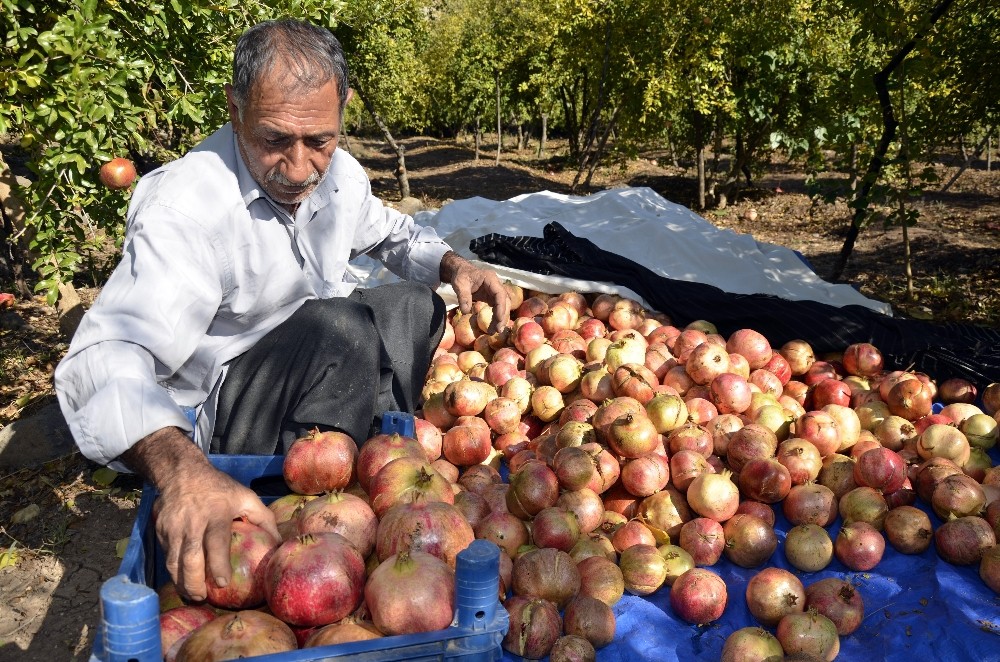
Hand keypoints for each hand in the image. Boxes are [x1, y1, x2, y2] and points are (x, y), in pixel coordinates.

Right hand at [123, 428, 278, 601]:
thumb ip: (264, 518)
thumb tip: (279, 543)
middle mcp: (191, 523)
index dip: (218, 565)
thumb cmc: (220, 488)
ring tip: (193, 595)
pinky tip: (183, 580)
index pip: (215, 543)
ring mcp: (172, 528)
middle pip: (188, 559)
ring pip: (172, 562)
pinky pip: (166, 556)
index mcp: (215, 514)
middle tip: (203, 597)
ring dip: (181, 583)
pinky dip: (173, 571)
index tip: (222, 582)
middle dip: (194, 584)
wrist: (181, 473)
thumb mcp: (246, 497)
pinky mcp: (159, 531)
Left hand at [439, 250, 510, 330]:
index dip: (501, 307)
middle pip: (505, 301)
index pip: (500, 294)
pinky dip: (497, 316)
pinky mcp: (492, 296)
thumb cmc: (461, 275)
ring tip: (495, 331)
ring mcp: (495, 291)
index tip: (498, 320)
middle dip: (503, 316)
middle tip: (498, 330)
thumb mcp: (459, 284)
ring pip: (504, 305)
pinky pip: (498, 307)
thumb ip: (463, 297)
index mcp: (490, 279)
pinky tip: (493, 325)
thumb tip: (465, 311)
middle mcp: (496, 285)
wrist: (461, 271)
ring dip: (501, 318)